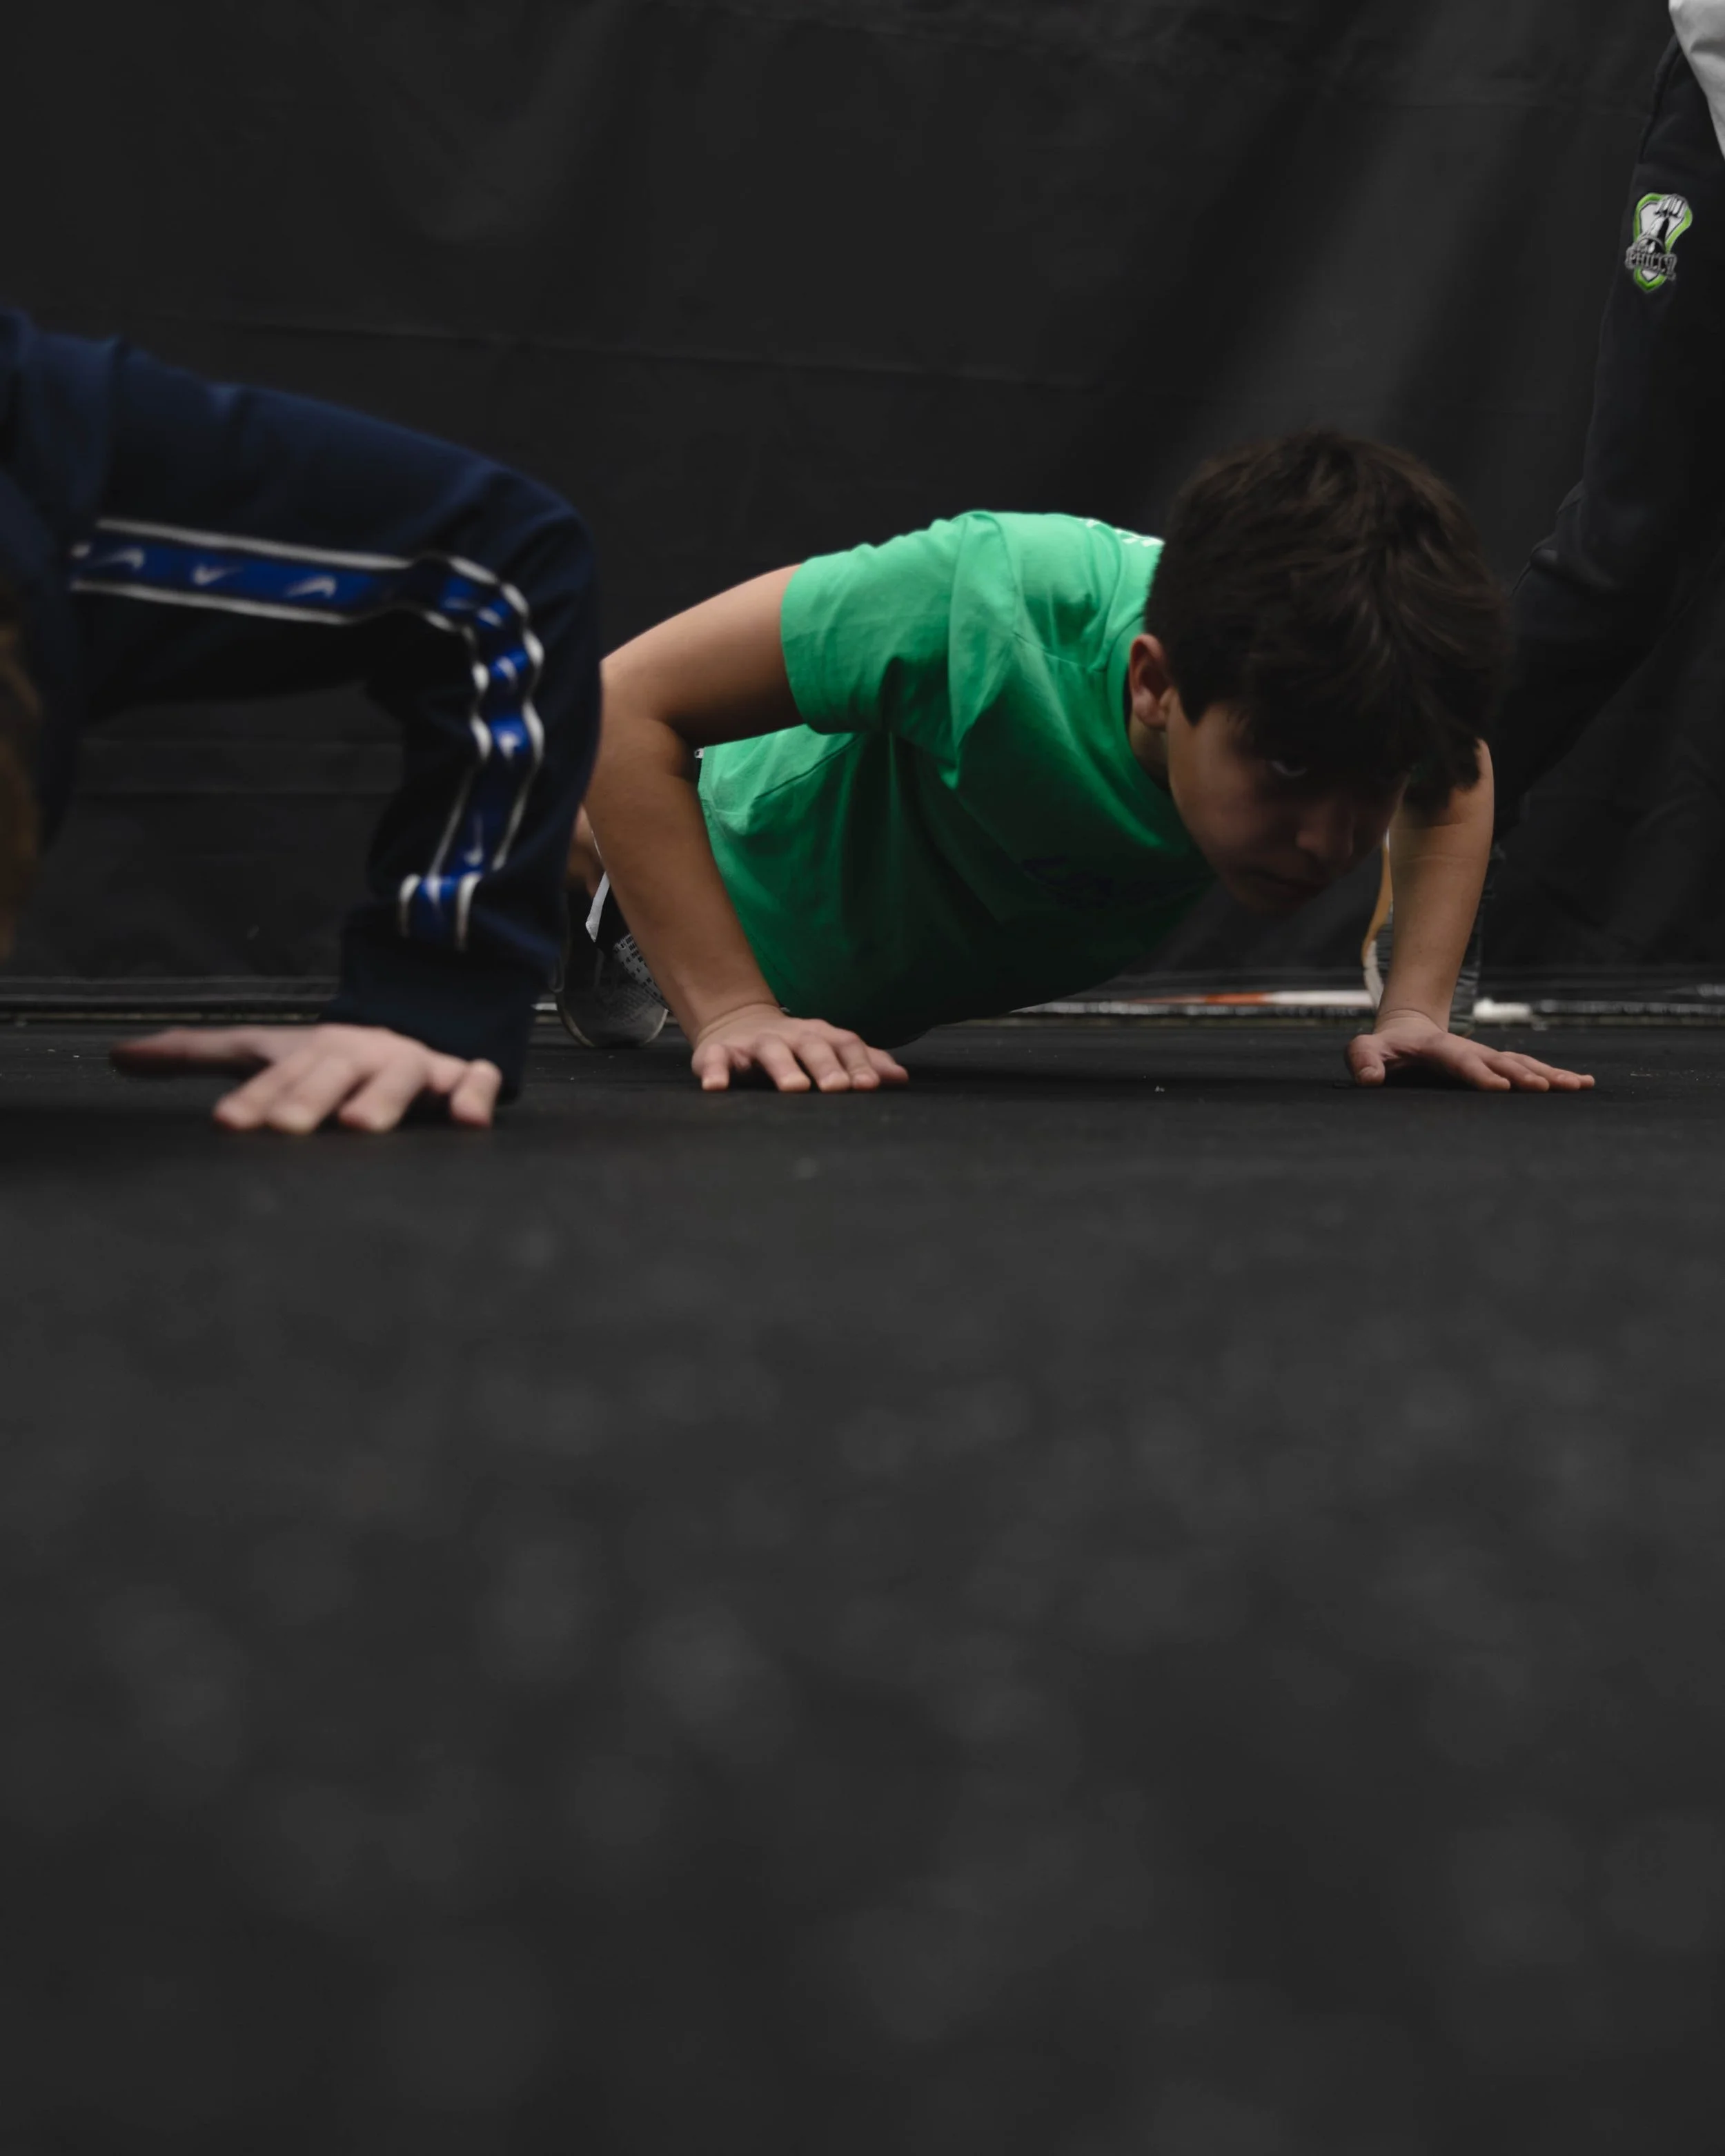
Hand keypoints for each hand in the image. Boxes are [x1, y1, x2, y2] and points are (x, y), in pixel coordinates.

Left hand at [111, 1023, 504, 1132]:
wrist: (408, 1036)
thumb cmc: (327, 1062)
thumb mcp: (265, 1054)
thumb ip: (195, 1055)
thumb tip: (116, 1056)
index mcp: (313, 1050)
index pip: (278, 1073)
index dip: (255, 1098)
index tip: (229, 1126)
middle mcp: (360, 1053)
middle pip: (333, 1071)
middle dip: (309, 1098)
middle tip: (285, 1129)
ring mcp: (413, 1064)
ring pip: (400, 1074)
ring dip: (381, 1097)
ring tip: (360, 1125)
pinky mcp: (459, 1078)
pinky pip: (475, 1080)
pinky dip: (474, 1094)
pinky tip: (467, 1121)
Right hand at [689, 1002, 908, 1093]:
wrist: (736, 1023)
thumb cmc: (793, 1046)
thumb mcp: (829, 1049)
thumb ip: (863, 1063)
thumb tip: (901, 1078)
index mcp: (820, 1036)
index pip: (845, 1045)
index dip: (859, 1064)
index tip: (871, 1086)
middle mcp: (790, 1036)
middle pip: (812, 1047)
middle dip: (826, 1066)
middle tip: (837, 1088)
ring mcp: (755, 1043)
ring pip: (771, 1051)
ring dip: (784, 1068)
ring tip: (794, 1088)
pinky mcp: (721, 1053)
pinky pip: (715, 1060)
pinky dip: (715, 1071)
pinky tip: (716, 1086)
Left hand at [1347, 1008, 1593, 1092]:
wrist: (1405, 1031)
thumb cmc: (1383, 1049)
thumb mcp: (1364, 1050)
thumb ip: (1363, 1060)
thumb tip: (1369, 1078)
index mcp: (1437, 1047)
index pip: (1460, 1060)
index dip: (1479, 1074)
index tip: (1500, 1088)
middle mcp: (1468, 1049)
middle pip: (1500, 1061)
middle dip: (1523, 1075)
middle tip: (1548, 1089)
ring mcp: (1485, 1056)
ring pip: (1521, 1063)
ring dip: (1549, 1074)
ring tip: (1579, 1085)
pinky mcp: (1496, 1065)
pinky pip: (1527, 1067)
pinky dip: (1554, 1075)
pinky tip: (1583, 1084)